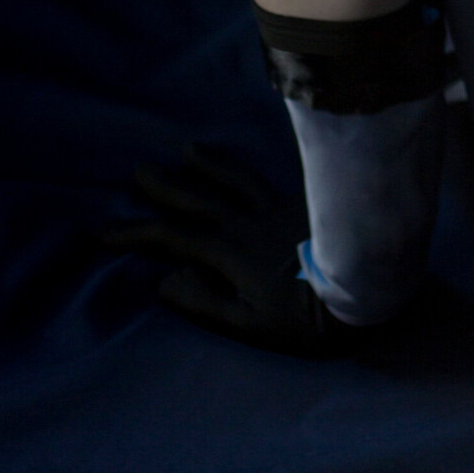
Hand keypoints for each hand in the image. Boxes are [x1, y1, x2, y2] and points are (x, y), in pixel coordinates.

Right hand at [102, 143, 346, 356]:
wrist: (370, 285)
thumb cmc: (308, 316)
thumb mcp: (251, 323)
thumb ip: (205, 302)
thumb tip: (162, 282)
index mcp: (233, 251)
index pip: (174, 238)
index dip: (137, 234)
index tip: (103, 233)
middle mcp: (252, 221)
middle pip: (200, 199)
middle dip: (165, 187)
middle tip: (137, 171)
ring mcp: (279, 208)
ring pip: (236, 178)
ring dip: (208, 164)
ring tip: (188, 149)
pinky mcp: (304, 204)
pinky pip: (265, 177)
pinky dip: (246, 167)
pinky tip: (247, 164)